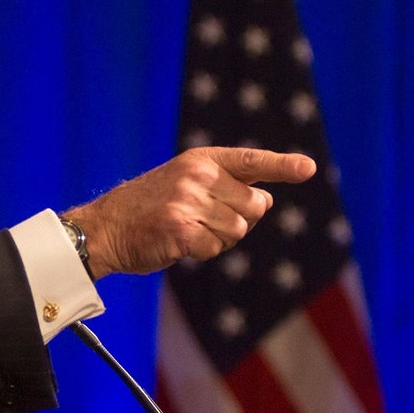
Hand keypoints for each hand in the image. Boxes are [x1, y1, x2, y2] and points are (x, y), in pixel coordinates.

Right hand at [62, 148, 317, 277]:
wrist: (105, 228)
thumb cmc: (149, 207)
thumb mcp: (187, 183)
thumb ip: (228, 187)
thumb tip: (268, 197)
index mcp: (200, 160)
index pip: (250, 161)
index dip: (282, 166)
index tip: (308, 168)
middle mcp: (196, 176)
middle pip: (253, 206)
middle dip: (239, 219)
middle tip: (204, 219)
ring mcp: (188, 202)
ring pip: (237, 230)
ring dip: (219, 239)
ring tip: (188, 230)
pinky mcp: (181, 230)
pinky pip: (215, 249)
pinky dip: (202, 252)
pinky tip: (179, 244)